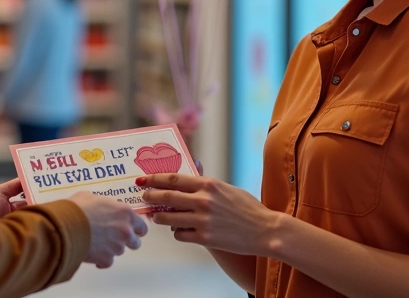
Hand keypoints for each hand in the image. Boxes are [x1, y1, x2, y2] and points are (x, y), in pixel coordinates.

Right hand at [69, 192, 148, 268]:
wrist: (67, 226)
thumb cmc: (78, 210)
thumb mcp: (92, 197)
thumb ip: (103, 204)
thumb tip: (99, 206)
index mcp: (125, 213)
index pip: (142, 226)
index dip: (136, 228)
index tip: (133, 229)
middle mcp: (125, 231)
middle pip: (135, 242)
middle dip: (127, 241)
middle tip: (116, 237)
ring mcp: (117, 246)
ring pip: (120, 251)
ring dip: (112, 248)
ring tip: (99, 242)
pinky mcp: (106, 259)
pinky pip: (108, 262)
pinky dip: (102, 260)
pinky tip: (95, 254)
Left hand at [140, 173, 279, 256]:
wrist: (265, 230)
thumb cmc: (247, 208)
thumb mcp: (226, 188)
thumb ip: (206, 182)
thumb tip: (191, 170)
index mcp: (209, 184)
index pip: (174, 179)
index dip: (155, 179)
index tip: (144, 179)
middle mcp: (204, 201)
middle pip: (166, 197)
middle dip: (150, 197)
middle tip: (144, 197)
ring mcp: (203, 220)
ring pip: (168, 218)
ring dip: (159, 217)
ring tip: (157, 217)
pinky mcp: (205, 238)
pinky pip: (180, 234)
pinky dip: (177, 232)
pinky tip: (180, 230)